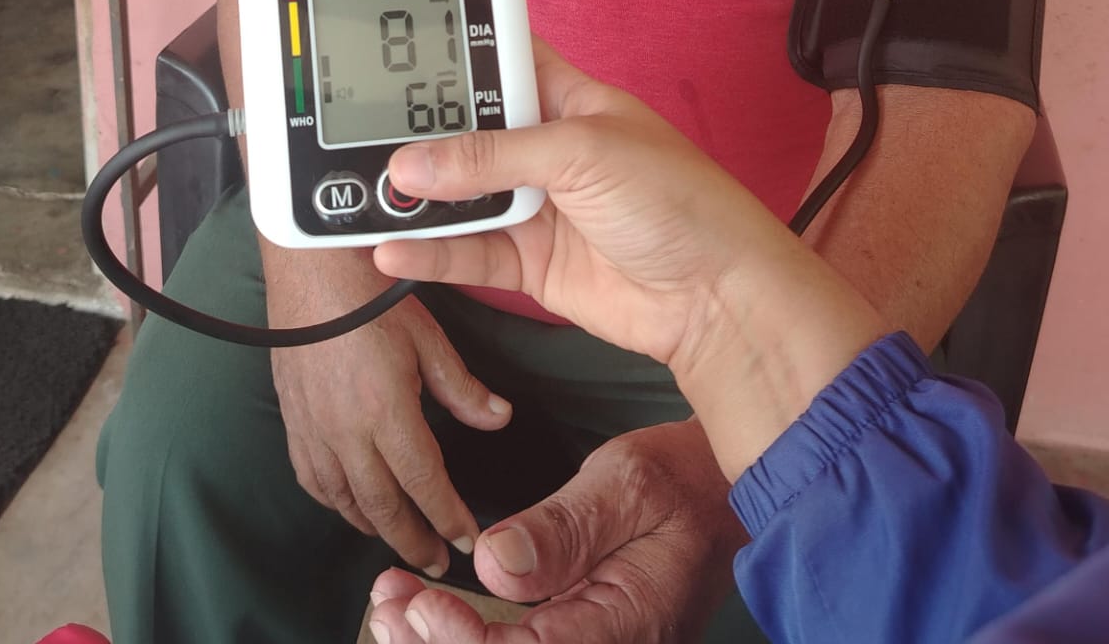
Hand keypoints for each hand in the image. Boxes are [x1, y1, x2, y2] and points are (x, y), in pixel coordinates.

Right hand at [265, 248, 512, 574]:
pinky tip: (352, 505)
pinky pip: (313, 480)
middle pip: (382, 507)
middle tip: (436, 562)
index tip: (467, 541)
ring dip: (375, 528)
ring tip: (401, 538)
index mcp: (386, 411)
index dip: (448, 518)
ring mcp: (314, 431)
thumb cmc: (373, 297)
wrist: (311, 271)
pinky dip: (336, 504)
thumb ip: (463, 388)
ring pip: (345, 502)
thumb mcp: (429, 338)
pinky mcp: (293, 422)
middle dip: (413, 541)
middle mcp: (346, 432)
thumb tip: (500, 419)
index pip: (423, 483)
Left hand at [366, 422, 742, 642]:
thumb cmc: (682, 480)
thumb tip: (492, 565)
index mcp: (627, 625)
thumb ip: (563, 529)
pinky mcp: (584, 641)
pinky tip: (427, 613)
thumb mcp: (626, 482)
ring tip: (391, 607)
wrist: (723, 495)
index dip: (462, 643)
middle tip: (385, 606)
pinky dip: (466, 638)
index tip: (416, 604)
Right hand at [373, 38, 798, 377]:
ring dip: (417, 195)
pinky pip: (468, 252)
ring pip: (461, 195)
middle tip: (356, 124)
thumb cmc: (676, 201)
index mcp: (569, 100)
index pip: (500, 61)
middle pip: (468, 133)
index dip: (454, 52)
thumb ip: (494, 157)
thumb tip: (413, 165)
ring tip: (363, 190)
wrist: (717, 298)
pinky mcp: (530, 263)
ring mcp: (537, 207)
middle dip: (419, 132)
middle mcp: (547, 149)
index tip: (396, 45)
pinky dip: (430, 251)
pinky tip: (391, 245)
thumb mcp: (584, 153)